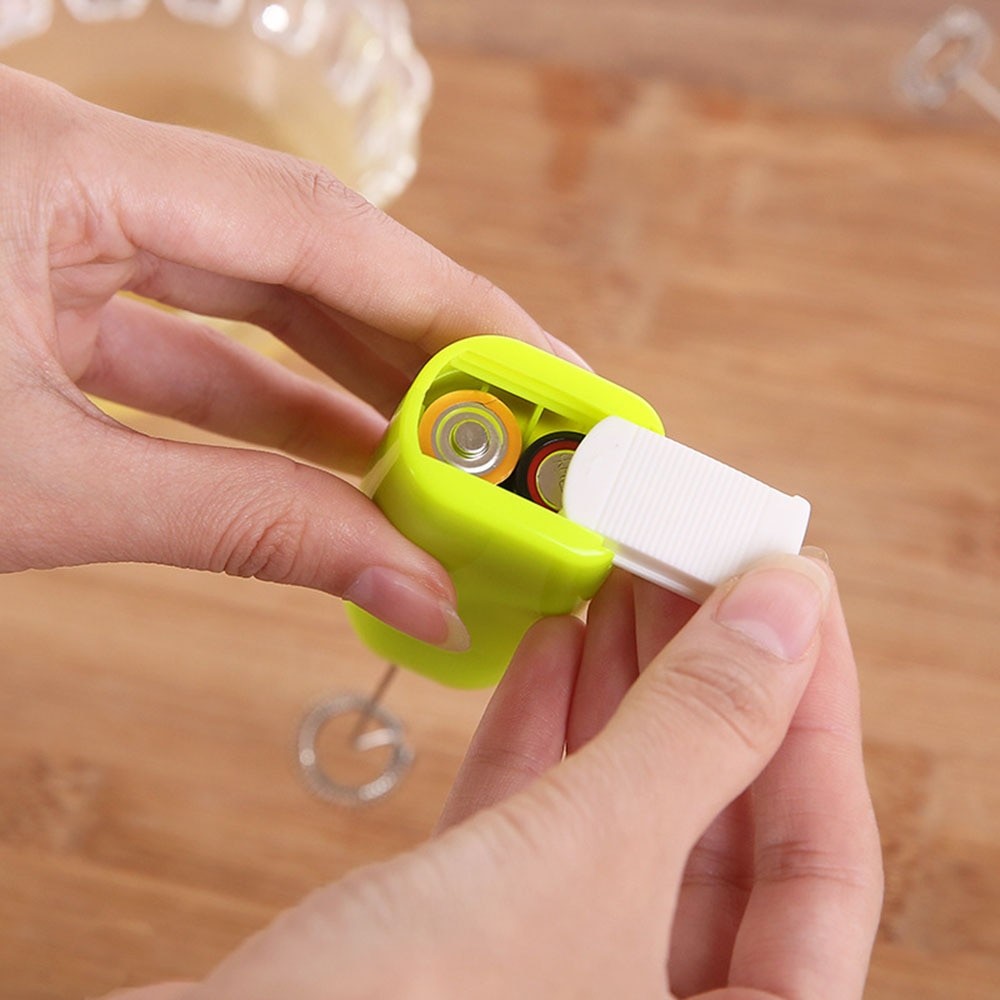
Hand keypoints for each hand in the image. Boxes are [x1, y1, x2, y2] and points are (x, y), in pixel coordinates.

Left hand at [0, 66, 576, 646]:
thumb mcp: (42, 491)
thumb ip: (247, 527)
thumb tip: (405, 585)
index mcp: (56, 167)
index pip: (320, 228)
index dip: (453, 305)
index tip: (545, 370)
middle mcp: (67, 175)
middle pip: (302, 254)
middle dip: (419, 349)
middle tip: (513, 424)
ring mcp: (50, 234)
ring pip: (249, 303)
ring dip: (352, 389)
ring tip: (449, 458)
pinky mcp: (33, 301)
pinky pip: (186, 350)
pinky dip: (271, 413)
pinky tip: (348, 465)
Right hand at [112, 553, 881, 998]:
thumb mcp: (581, 863)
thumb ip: (695, 734)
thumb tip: (783, 608)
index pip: (823, 858)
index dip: (813, 708)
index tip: (792, 591)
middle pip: (720, 818)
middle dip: (707, 676)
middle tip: (697, 559)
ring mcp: (559, 976)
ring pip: (624, 804)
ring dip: (623, 684)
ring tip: (626, 573)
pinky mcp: (472, 943)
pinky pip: (538, 817)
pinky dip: (546, 723)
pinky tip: (556, 640)